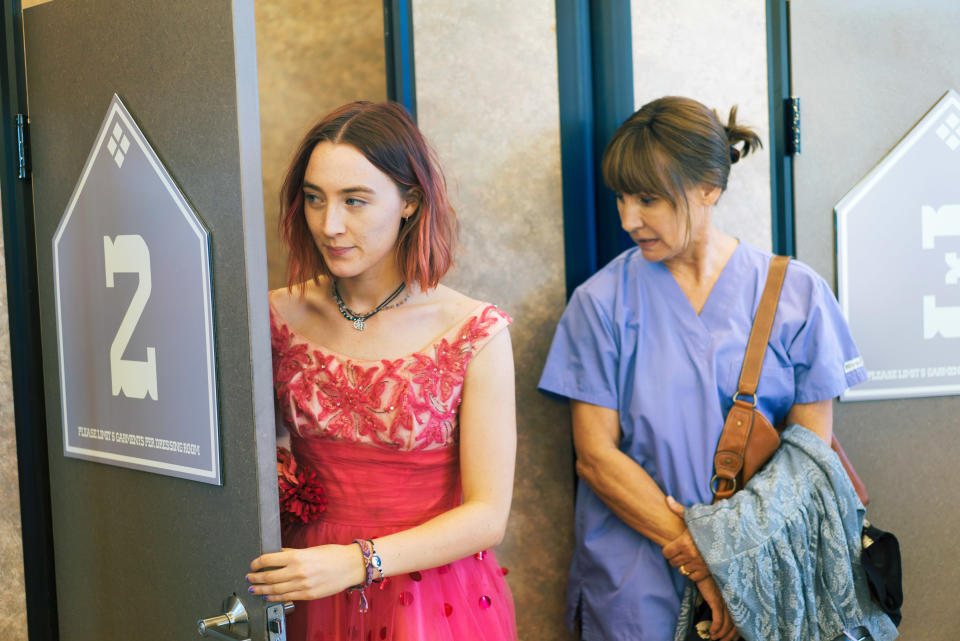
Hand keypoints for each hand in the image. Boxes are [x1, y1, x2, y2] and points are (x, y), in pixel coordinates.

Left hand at [247, 544, 364, 601]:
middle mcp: (298, 571)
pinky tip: (268, 597)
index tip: (253, 565)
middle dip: (255, 579)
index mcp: (297, 556)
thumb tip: (278, 554)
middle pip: (268, 577)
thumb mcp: (311, 549)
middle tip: (249, 578)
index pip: (268, 560)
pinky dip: (274, 598)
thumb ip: (293, 553)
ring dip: (261, 590)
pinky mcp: (308, 595)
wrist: (351, 566)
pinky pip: (286, 597)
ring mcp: (302, 585)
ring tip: (254, 589)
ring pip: (275, 590)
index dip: (256, 563)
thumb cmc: (334, 555)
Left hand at [662, 496, 710, 581]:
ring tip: (689, 558)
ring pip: (683, 570)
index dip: (668, 550)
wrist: (734, 536)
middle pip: (673, 562)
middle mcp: (690, 555)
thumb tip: (667, 498)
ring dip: (684, 565)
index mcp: (684, 542)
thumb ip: (679, 509)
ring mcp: (699, 565)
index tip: (672, 547)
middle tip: (681, 552)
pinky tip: (697, 564)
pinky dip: (693, 572)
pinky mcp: (708, 572)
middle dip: (675, 558)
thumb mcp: (696, 516)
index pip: (666, 553)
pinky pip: (693, 577)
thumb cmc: (712, 524)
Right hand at [696, 576, 739, 640]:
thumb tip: (724, 619)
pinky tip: (712, 632)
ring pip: (726, 625)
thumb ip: (726, 604)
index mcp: (736, 602)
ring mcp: (725, 602)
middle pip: (735, 626)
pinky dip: (715, 628)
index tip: (730, 639)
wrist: (705, 568)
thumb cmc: (713, 580)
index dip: (736, 633)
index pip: (740, 622)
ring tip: (714, 638)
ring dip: (720, 634)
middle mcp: (733, 603)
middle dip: (729, 637)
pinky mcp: (716, 600)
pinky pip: (718, 619)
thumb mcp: (722, 593)